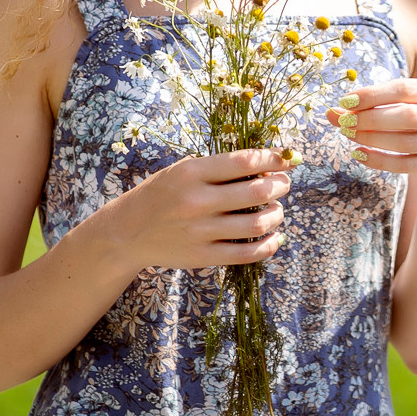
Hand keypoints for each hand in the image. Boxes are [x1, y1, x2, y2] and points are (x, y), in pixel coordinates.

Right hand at [104, 149, 290, 270]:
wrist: (127, 232)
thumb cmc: (161, 194)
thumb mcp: (183, 170)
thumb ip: (219, 167)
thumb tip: (266, 162)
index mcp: (192, 173)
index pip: (245, 162)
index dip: (273, 159)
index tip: (288, 158)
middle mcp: (197, 201)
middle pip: (256, 192)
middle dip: (280, 186)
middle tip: (285, 184)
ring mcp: (200, 231)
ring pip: (256, 224)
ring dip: (277, 215)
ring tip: (278, 210)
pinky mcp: (202, 256)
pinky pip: (246, 254)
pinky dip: (268, 246)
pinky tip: (275, 237)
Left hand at [327, 79, 416, 186]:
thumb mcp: (408, 105)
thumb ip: (375, 105)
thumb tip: (332, 112)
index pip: (403, 89)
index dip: (372, 95)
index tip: (345, 101)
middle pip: (406, 116)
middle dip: (370, 119)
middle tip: (343, 121)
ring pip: (404, 143)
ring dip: (371, 139)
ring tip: (348, 135)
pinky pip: (404, 165)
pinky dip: (378, 160)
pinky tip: (359, 154)